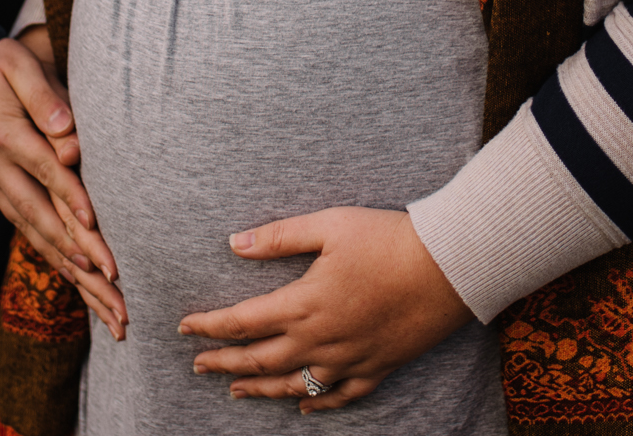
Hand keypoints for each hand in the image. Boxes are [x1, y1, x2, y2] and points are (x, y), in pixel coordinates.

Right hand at [0, 28, 126, 337]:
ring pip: (35, 235)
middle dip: (80, 256)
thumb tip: (70, 135)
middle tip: (115, 286)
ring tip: (104, 301)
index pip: (46, 173)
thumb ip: (45, 96)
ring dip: (71, 271)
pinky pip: (26, 231)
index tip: (100, 230)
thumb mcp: (18, 64)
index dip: (73, 202)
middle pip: (43, 219)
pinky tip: (77, 281)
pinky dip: (52, 258)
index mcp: (5, 135)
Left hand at [178, 206, 473, 412]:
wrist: (448, 268)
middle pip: (259, 359)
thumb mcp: (329, 225)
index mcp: (303, 303)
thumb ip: (280, 237)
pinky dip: (316, 404)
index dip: (209, 325)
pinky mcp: (377, 367)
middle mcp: (320, 340)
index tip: (184, 327)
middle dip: (222, 362)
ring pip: (293, 385)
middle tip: (197, 364)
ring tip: (234, 389)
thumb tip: (234, 243)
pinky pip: (340, 397)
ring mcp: (348, 359)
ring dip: (258, 388)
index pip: (241, 322)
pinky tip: (301, 407)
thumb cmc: (387, 239)